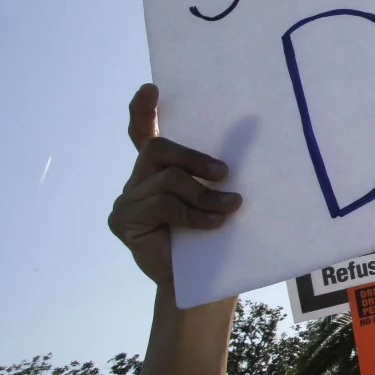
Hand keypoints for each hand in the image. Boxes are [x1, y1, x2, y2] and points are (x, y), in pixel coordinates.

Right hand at [107, 84, 241, 288]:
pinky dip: (192, 212)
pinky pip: (161, 203)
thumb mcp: (222, 197)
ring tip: (229, 207)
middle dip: (195, 157)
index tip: (151, 88)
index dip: (143, 110)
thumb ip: (220, 174)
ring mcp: (127, 200)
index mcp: (161, 169)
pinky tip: (213, 223)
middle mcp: (139, 180)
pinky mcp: (123, 221)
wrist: (206, 286)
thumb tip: (251, 137)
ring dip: (202, 192)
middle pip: (158, 148)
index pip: (144, 132)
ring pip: (166, 177)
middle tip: (225, 173)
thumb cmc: (220, 238)